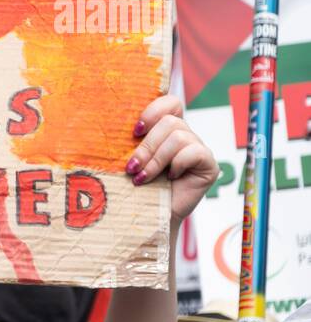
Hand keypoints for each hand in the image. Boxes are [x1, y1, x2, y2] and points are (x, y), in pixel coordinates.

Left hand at [125, 96, 218, 225]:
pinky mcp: (209, 165)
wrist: (149, 217)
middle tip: (131, 167)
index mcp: (167, 130)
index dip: (153, 111)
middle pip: (170, 122)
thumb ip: (131, 141)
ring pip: (179, 137)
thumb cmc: (135, 188)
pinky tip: (169, 179)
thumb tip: (112, 124)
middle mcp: (186, 136)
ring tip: (142, 178)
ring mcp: (200, 150)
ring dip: (156, 159)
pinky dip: (176, 165)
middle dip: (147, 146)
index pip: (170, 103)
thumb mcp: (131, 159)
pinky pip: (194, 152)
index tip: (135, 131)